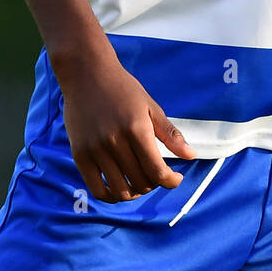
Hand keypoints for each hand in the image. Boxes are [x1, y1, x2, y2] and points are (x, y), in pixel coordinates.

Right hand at [53, 49, 196, 202]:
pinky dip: (111, 196)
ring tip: (140, 182)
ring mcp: (95, 150)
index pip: (157, 171)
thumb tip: (191, 156)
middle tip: (156, 174)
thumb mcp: (150, 107)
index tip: (175, 178)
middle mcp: (114, 141)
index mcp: (136, 129)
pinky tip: (120, 189)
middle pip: (140, 182)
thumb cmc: (122, 89)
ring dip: (135, 192)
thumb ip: (170, 134)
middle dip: (154, 183)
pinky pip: (97, 189)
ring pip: (120, 190)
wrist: (86, 74)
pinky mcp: (80, 154)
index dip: (170, 181)